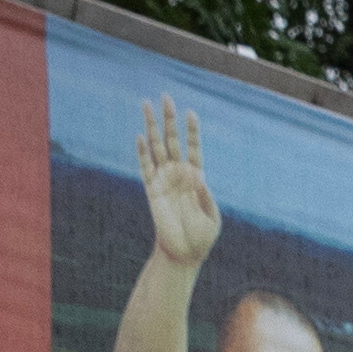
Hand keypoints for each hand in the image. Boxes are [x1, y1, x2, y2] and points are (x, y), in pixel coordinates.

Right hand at [137, 95, 221, 271]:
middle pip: (172, 140)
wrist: (183, 254)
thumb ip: (207, 197)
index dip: (192, 131)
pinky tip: (141, 136)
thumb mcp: (212, 218)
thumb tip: (198, 177)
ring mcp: (163, 179)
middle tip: (166, 97)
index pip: (194, 148)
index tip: (191, 113)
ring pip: (156, 147)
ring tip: (147, 105)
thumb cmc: (201, 238)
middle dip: (169, 119)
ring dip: (151, 126)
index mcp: (196, 178)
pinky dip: (142, 152)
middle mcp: (178, 174)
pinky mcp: (151, 190)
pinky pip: (145, 167)